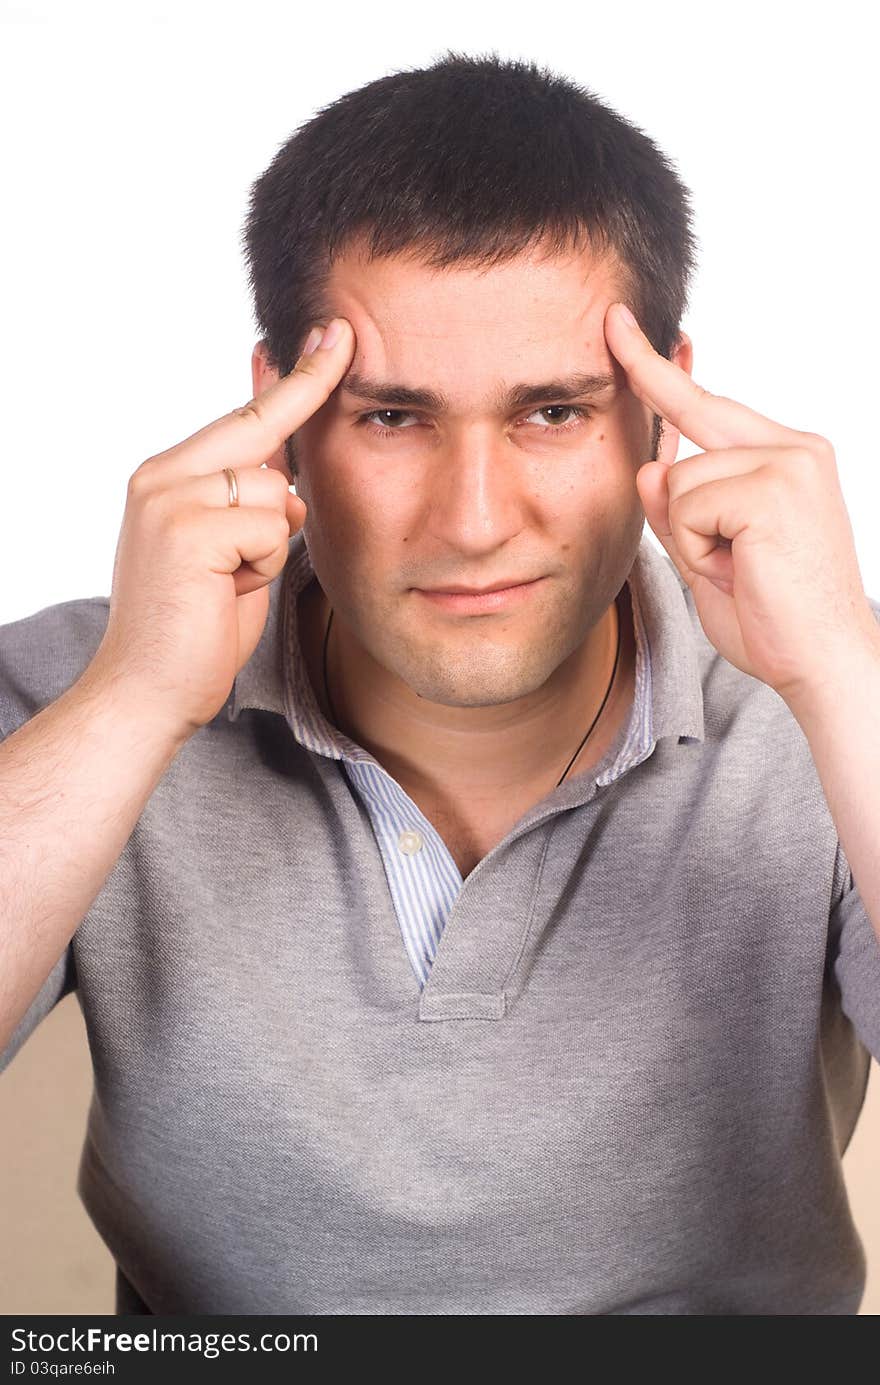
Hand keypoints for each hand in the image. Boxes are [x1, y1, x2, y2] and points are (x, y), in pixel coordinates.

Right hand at [89, 318, 354, 739]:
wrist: (149, 693)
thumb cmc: (197, 629)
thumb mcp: (232, 552)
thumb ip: (251, 500)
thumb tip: (288, 462)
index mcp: (168, 477)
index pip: (245, 417)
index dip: (295, 378)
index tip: (335, 335)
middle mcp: (161, 476)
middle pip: (264, 442)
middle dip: (291, 455)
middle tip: (328, 377)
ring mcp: (168, 499)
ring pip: (274, 492)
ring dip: (271, 548)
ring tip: (229, 585)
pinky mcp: (185, 529)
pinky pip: (268, 528)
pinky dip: (263, 568)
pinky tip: (225, 594)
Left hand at [604, 302, 878, 711]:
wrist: (823, 663)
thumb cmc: (774, 618)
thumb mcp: (707, 557)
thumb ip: (678, 510)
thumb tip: (649, 467)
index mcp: (785, 457)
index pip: (708, 404)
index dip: (658, 369)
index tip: (618, 326)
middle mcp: (792, 447)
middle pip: (690, 420)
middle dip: (660, 415)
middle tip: (645, 401)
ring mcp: (787, 462)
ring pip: (678, 479)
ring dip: (689, 536)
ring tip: (736, 569)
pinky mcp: (773, 486)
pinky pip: (687, 505)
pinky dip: (697, 547)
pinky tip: (740, 568)